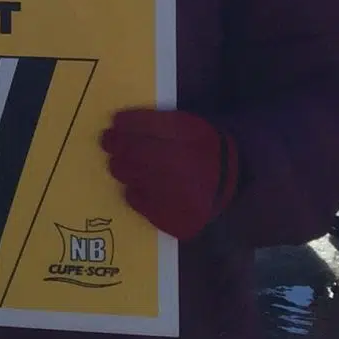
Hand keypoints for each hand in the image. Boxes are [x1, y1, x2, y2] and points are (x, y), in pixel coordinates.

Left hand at [100, 109, 238, 242]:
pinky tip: (136, 186)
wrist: (231, 186)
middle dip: (116, 144)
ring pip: (133, 177)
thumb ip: (160, 123)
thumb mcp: (192, 127)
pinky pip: (139, 202)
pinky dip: (133, 192)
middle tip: (107, 141)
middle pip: (135, 152)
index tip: (115, 121)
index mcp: (194, 138)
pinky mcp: (175, 218)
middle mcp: (187, 165)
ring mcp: (181, 195)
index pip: (150, 126)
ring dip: (120, 167)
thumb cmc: (204, 151)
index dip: (128, 122)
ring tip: (118, 164)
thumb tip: (120, 123)